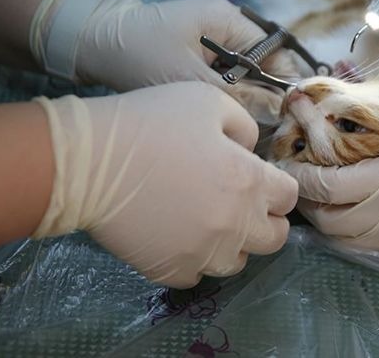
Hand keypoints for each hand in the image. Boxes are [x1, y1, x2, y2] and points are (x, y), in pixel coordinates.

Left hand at [29, 0, 281, 118]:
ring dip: (244, 97)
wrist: (92, 42)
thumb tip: (274, 112)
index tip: (290, 113)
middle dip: (265, 93)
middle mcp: (226, 26)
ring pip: (245, 75)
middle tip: (266, 126)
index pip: (275, 52)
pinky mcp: (199, 55)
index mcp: (228, 20)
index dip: (285, 82)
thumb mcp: (187, 78)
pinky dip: (226, 95)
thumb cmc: (137, 53)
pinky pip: (226, 77)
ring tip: (243, 122)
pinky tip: (221, 114)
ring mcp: (213, 40)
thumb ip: (235, 95)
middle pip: (263, 64)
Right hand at [32, 82, 297, 287]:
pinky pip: (197, 276)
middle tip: (239, 204)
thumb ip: (243, 127)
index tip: (256, 178)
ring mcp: (205, 254)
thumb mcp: (209, 102)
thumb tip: (248, 151)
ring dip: (231, 244)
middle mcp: (237, 225)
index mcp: (251, 182)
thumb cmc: (152, 122)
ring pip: (237, 262)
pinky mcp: (171, 271)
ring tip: (206, 222)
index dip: (276, 186)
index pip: (289, 196)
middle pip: (275, 238)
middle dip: (265, 220)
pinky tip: (177, 238)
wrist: (89, 160)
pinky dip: (194, 261)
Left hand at [281, 43, 378, 259]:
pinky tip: (355, 212)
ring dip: (328, 221)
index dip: (302, 177)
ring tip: (323, 195)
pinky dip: (353, 236)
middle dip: (308, 202)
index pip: (330, 188)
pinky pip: (372, 251)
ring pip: (347, 243)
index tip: (290, 160)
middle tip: (301, 176)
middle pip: (329, 222)